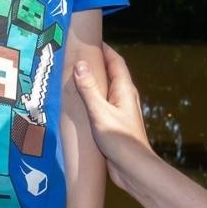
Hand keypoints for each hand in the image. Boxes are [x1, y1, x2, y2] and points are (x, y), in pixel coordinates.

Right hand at [71, 43, 154, 179]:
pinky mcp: (114, 122)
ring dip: (93, 80)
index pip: (115, 61)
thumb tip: (80, 64)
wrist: (133, 168)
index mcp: (124, 89)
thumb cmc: (119, 139)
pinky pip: (102, 102)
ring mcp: (120, 110)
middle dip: (96, 62)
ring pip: (106, 88)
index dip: (104, 49)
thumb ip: (89, 89)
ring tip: (73, 75)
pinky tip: (79, 102)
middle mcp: (124, 96)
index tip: (89, 39)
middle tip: (76, 55)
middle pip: (111, 73)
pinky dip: (91, 97)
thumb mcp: (100, 112)